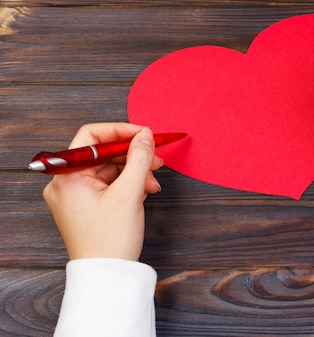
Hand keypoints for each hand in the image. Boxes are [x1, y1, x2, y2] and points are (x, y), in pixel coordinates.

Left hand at [42, 123, 163, 260]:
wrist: (106, 275)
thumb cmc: (110, 241)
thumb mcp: (130, 193)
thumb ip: (139, 159)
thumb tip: (145, 136)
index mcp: (68, 176)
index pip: (92, 137)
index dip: (121, 131)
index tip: (144, 134)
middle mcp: (66, 183)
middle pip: (102, 153)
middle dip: (133, 154)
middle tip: (155, 157)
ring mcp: (75, 195)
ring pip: (108, 169)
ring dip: (134, 171)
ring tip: (153, 180)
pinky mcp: (85, 206)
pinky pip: (108, 184)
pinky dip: (128, 184)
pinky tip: (145, 189)